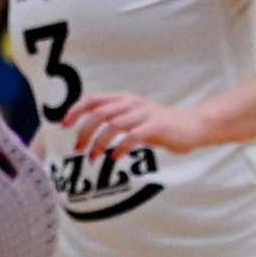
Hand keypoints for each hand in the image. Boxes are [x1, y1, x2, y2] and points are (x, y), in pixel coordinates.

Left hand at [59, 91, 210, 156]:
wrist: (192, 125)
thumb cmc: (159, 125)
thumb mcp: (133, 117)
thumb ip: (114, 118)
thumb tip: (87, 128)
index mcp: (123, 99)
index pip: (93, 99)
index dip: (75, 110)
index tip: (63, 124)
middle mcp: (131, 103)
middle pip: (99, 113)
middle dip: (84, 131)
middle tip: (78, 148)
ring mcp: (144, 114)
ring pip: (113, 125)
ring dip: (99, 142)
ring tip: (93, 157)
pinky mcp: (156, 126)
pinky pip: (132, 136)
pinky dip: (120, 147)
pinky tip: (115, 157)